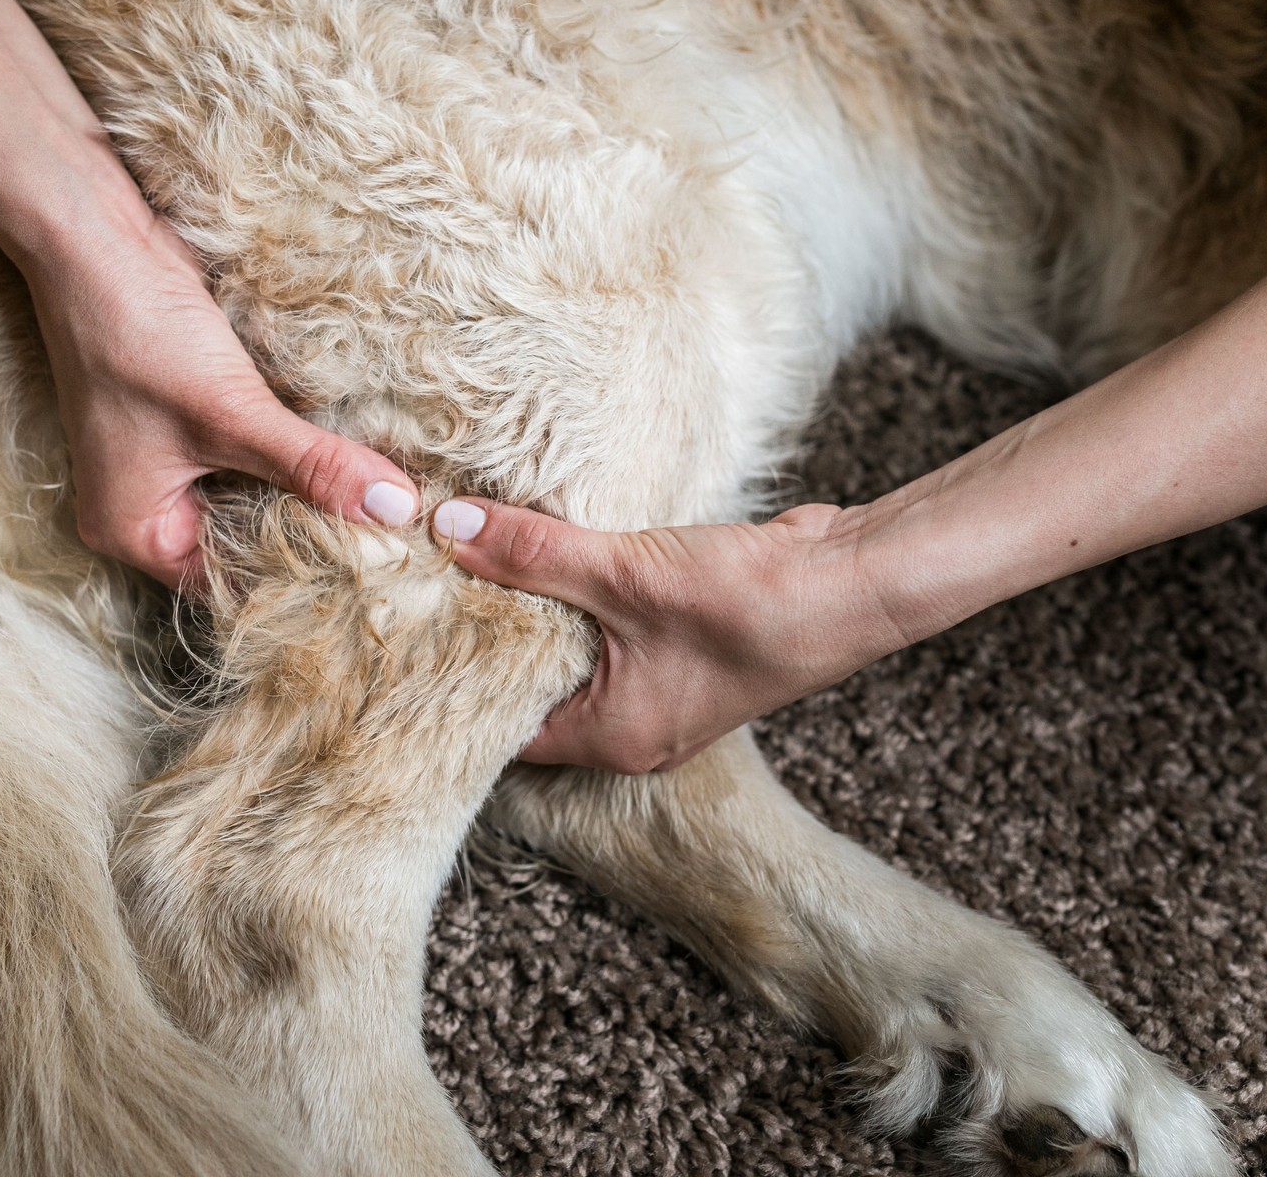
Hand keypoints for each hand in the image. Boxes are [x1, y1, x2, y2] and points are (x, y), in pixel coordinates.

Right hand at [28, 211, 418, 588]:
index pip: (230, 585)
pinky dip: (296, 451)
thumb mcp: (231, 411)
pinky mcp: (196, 415)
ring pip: (258, 495)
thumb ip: (313, 465)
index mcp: (134, 530)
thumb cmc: (137, 332)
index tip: (376, 575)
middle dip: (312, 534)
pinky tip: (350, 451)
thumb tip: (394, 509)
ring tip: (383, 504)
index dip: (300, 580)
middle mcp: (148, 505)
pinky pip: (255, 452)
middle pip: (247, 544)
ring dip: (309, 489)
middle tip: (393, 542)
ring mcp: (170, 459)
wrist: (98, 235)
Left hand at [430, 498, 900, 772]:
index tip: (412, 632)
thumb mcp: (625, 574)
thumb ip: (534, 553)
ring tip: (474, 561)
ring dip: (537, 611)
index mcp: (610, 738)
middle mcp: (632, 729)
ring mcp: (662, 692)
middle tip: (429, 586)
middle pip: (533, 691)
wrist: (854, 584)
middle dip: (490, 638)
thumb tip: (450, 529)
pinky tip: (549, 552)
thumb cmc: (750, 605)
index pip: (502, 728)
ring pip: (572, 655)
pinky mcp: (681, 650)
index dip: (457, 680)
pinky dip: (579, 598)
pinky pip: (609, 631)